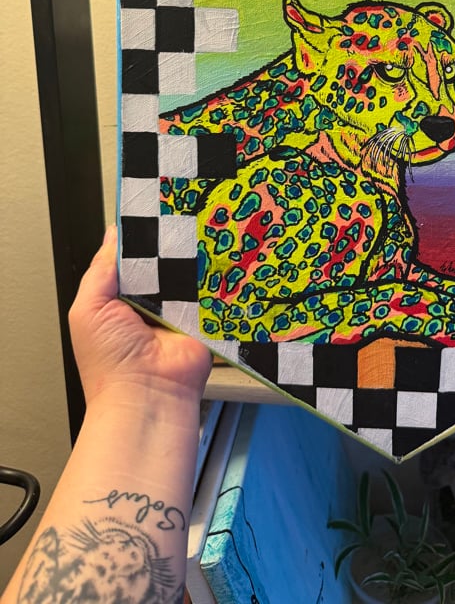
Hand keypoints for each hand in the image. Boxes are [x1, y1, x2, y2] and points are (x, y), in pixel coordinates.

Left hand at [69, 226, 211, 403]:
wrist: (147, 395)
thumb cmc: (109, 362)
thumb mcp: (89, 308)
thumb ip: (100, 269)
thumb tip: (114, 235)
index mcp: (119, 297)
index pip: (131, 257)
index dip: (139, 236)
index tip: (151, 210)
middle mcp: (150, 301)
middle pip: (163, 259)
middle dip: (168, 244)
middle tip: (178, 218)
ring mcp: (178, 309)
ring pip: (188, 271)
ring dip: (191, 260)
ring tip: (197, 237)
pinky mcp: (203, 318)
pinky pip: (210, 291)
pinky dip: (211, 280)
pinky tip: (214, 262)